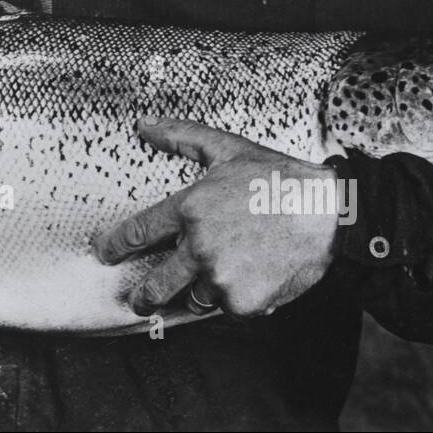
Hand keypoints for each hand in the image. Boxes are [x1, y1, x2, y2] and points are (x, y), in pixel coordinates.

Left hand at [93, 118, 337, 317]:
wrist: (327, 213)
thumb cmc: (277, 177)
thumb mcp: (227, 148)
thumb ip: (181, 136)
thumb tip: (144, 123)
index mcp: (189, 209)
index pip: (139, 232)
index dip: (116, 245)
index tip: (104, 254)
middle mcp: (199, 247)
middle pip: (156, 284)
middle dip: (143, 296)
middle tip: (139, 300)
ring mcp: (220, 278)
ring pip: (194, 299)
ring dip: (198, 294)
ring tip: (209, 284)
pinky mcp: (244, 302)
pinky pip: (228, 309)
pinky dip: (235, 300)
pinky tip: (250, 280)